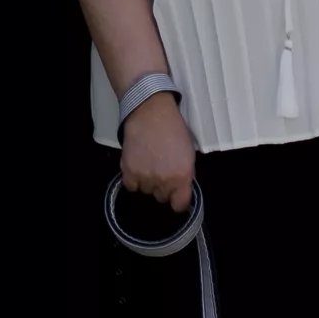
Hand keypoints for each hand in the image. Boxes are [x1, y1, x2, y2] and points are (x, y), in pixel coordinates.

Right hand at [120, 93, 196, 212]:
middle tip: (161, 169)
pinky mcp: (129, 172)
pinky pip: (131, 186)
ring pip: (146, 191)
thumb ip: (185, 174)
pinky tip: (138, 165)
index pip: (180, 205)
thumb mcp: (189, 153)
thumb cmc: (173, 128)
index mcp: (182, 176)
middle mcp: (164, 181)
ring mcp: (145, 178)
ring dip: (147, 181)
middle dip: (162, 187)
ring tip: (149, 162)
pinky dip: (133, 179)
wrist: (150, 112)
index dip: (178, 200)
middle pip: (161, 198)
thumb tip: (181, 188)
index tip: (175, 195)